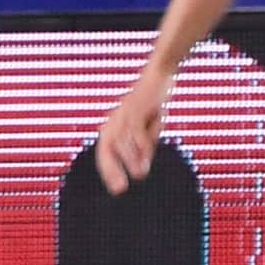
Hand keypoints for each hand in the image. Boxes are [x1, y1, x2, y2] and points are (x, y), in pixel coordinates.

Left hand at [95, 67, 172, 194]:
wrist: (160, 75)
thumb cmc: (152, 102)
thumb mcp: (148, 128)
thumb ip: (144, 146)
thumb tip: (140, 170)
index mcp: (114, 126)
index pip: (104, 152)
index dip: (109, 171)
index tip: (116, 189)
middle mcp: (115, 121)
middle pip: (106, 148)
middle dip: (111, 170)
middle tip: (120, 190)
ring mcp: (124, 113)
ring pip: (122, 141)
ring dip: (130, 160)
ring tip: (140, 175)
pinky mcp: (136, 107)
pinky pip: (135, 129)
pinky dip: (141, 145)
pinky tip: (147, 157)